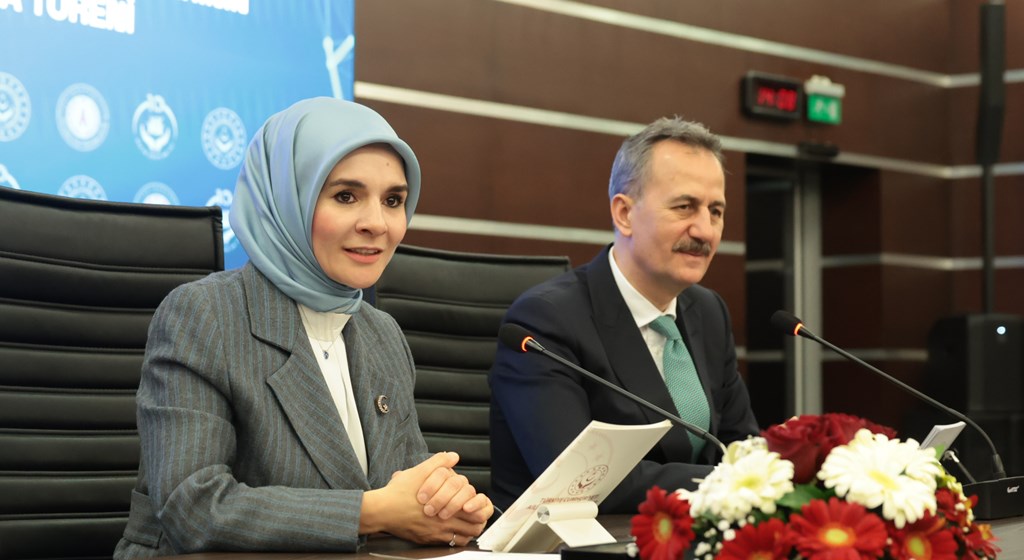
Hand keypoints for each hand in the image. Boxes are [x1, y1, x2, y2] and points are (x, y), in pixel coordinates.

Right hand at [360, 452, 485, 544]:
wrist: (381, 511)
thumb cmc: (399, 492)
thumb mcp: (418, 471)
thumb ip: (438, 462)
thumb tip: (453, 456)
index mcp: (445, 503)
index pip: (474, 508)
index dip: (479, 505)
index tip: (475, 501)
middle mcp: (444, 521)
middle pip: (474, 525)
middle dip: (478, 518)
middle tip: (476, 513)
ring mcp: (437, 533)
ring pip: (465, 536)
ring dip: (469, 529)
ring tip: (467, 522)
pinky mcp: (428, 541)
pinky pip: (451, 544)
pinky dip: (457, 539)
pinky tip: (453, 531)